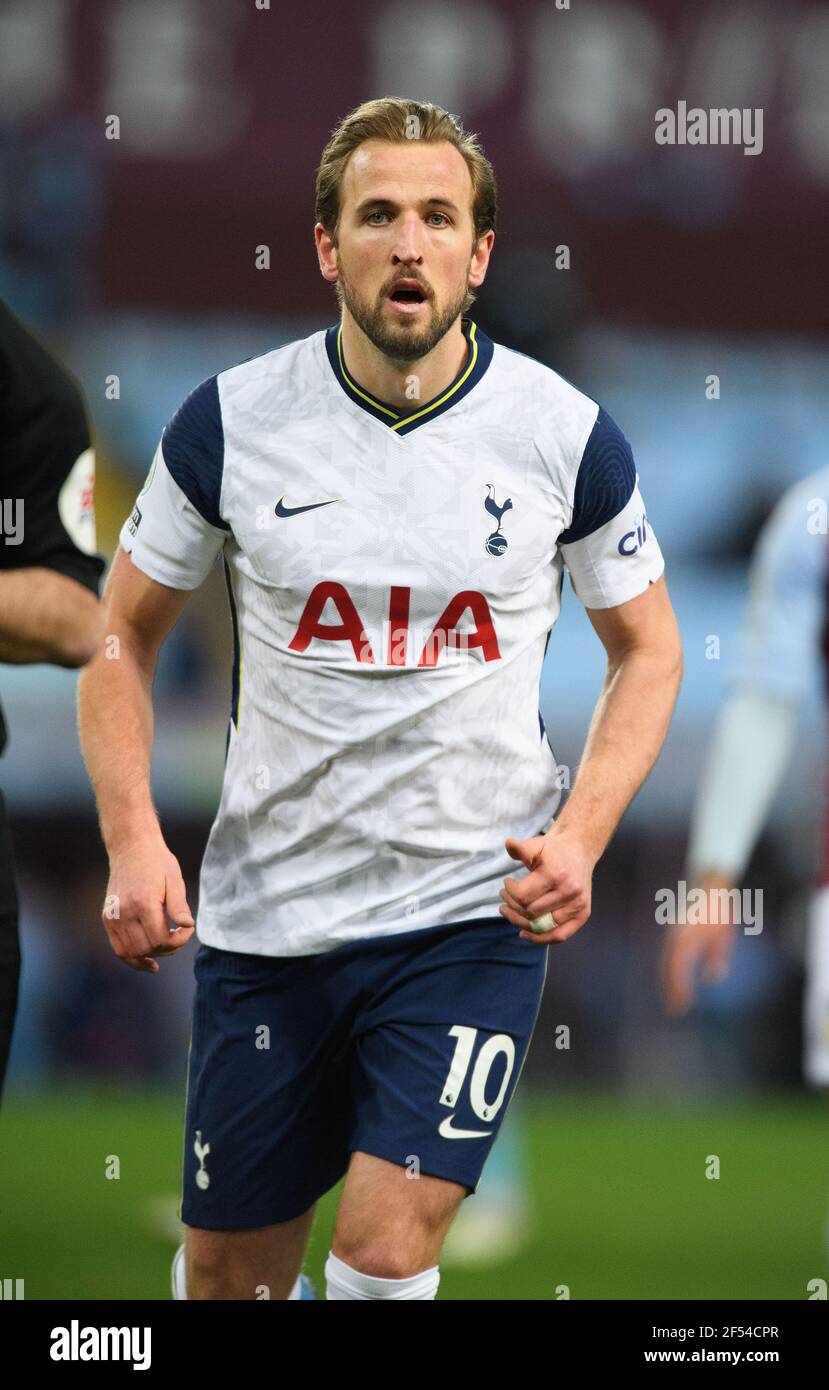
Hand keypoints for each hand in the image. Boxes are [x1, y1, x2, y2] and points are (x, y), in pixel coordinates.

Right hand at [102, 831, 195, 972]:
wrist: (131, 847)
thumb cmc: (157, 861)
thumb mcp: (174, 879)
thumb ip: (179, 905)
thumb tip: (188, 926)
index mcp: (143, 903)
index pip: (160, 939)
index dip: (178, 941)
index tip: (187, 929)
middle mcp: (124, 912)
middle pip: (147, 948)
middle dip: (168, 948)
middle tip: (179, 936)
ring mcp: (112, 917)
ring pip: (131, 953)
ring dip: (152, 954)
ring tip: (166, 946)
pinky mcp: (107, 918)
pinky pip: (118, 948)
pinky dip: (133, 958)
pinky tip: (148, 962)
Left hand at [500, 827, 596, 943]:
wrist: (580, 849)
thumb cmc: (553, 849)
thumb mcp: (536, 844)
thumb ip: (521, 848)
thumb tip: (509, 843)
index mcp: (555, 874)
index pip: (523, 896)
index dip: (509, 892)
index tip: (507, 883)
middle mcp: (569, 891)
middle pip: (530, 912)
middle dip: (512, 906)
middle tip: (504, 898)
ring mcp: (578, 904)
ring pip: (542, 926)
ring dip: (521, 923)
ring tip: (509, 913)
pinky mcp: (583, 914)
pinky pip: (560, 935)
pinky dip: (541, 939)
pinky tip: (524, 934)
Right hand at [661, 873, 735, 1014]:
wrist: (709, 883)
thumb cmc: (719, 909)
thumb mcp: (724, 935)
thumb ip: (717, 956)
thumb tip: (713, 977)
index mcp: (684, 938)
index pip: (677, 970)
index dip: (678, 989)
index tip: (683, 1007)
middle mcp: (674, 937)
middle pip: (668, 968)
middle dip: (671, 989)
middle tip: (675, 1010)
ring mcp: (673, 933)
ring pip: (667, 962)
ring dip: (669, 980)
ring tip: (675, 998)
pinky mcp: (676, 931)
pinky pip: (670, 954)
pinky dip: (671, 969)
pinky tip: (677, 978)